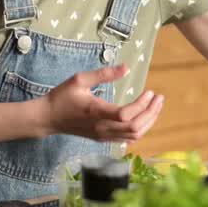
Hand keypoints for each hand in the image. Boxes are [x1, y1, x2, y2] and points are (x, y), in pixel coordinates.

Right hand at [43, 64, 165, 141]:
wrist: (49, 118)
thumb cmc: (62, 97)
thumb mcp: (80, 79)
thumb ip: (104, 74)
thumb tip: (126, 67)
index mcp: (97, 112)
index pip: (126, 115)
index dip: (142, 105)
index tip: (149, 92)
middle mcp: (102, 128)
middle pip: (136, 128)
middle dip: (152, 113)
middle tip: (159, 98)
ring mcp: (103, 136)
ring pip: (134, 136)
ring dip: (149, 121)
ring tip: (155, 106)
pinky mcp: (103, 139)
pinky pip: (127, 139)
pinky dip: (140, 129)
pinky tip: (143, 117)